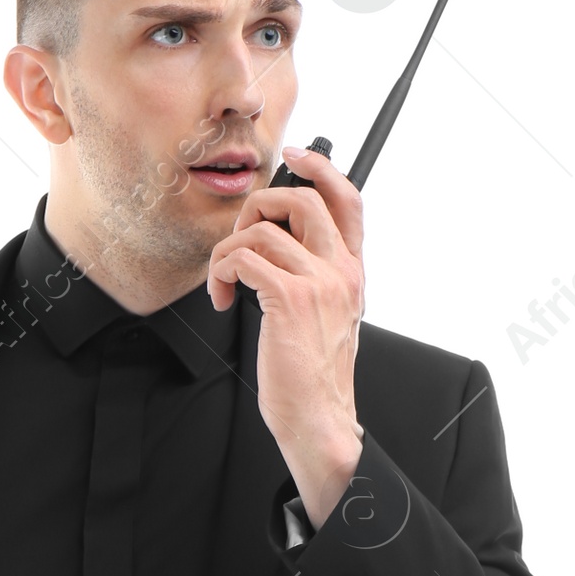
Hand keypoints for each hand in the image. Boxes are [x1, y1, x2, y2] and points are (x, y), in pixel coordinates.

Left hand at [206, 143, 366, 530]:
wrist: (319, 419)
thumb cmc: (315, 377)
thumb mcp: (327, 319)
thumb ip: (316, 279)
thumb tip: (277, 249)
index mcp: (353, 272)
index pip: (348, 199)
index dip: (320, 168)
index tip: (292, 156)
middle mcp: (341, 272)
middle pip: (302, 198)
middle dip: (257, 205)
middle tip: (239, 239)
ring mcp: (317, 283)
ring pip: (260, 230)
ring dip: (227, 252)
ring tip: (224, 284)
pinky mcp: (288, 299)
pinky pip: (243, 258)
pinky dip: (222, 273)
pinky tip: (224, 298)